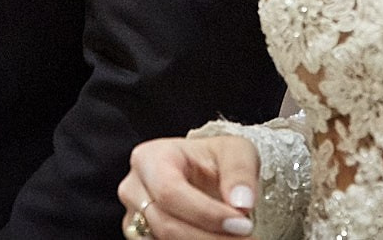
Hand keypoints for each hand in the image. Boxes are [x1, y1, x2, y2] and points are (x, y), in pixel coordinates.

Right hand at [119, 135, 259, 237]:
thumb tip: (242, 203)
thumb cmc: (215, 159)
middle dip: (212, 238)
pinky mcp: (142, 237)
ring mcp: (134, 217)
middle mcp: (134, 189)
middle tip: (248, 238)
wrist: (203, 174)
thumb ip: (240, 172)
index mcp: (150, 158)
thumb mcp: (235, 151)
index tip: (243, 225)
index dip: (206, 214)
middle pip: (166, 225)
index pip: (170, 192)